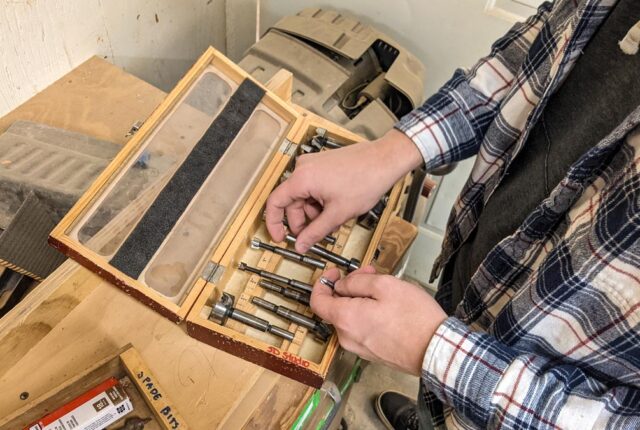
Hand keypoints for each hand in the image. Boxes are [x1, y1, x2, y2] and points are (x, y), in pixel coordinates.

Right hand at [265, 129, 422, 252]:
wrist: (384, 160)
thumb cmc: (366, 179)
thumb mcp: (338, 213)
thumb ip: (316, 232)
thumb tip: (301, 244)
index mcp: (302, 178)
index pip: (275, 203)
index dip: (275, 223)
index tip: (280, 236)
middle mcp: (303, 168)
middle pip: (291, 201)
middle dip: (302, 220)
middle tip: (313, 235)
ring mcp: (313, 164)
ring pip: (304, 196)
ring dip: (314, 212)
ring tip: (333, 220)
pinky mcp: (322, 164)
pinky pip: (313, 187)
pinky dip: (320, 201)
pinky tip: (335, 208)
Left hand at [311, 266, 446, 375]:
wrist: (436, 351)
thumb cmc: (414, 318)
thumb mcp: (385, 285)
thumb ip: (357, 282)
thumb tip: (342, 285)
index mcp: (346, 319)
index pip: (317, 301)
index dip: (323, 283)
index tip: (335, 273)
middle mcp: (347, 337)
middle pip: (336, 307)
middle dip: (349, 287)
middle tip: (369, 274)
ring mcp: (359, 348)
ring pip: (350, 317)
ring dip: (360, 300)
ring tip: (383, 289)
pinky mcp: (372, 353)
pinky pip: (361, 329)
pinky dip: (367, 314)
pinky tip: (387, 306)